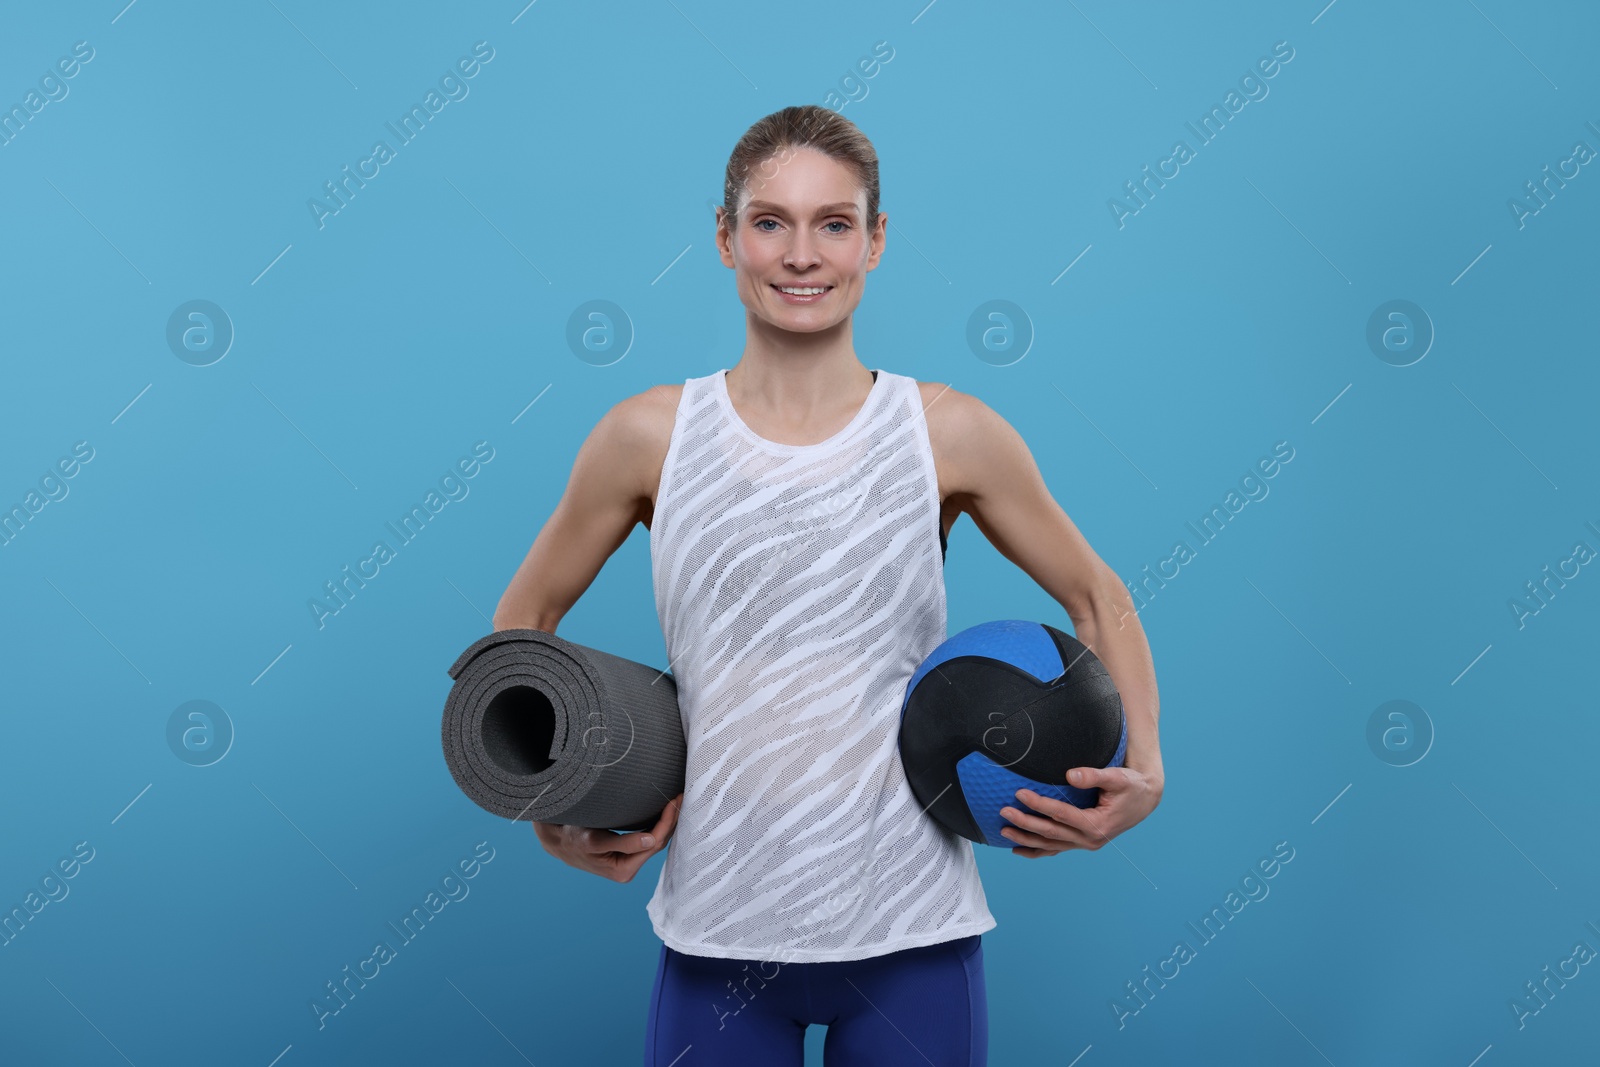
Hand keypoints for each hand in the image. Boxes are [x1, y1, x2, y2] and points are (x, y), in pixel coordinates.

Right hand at [532, 792, 683, 882]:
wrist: (557, 840)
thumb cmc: (573, 839)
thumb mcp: (595, 840)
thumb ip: (624, 842)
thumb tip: (651, 840)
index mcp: (623, 871)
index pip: (654, 843)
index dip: (666, 822)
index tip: (674, 802)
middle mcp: (628, 869)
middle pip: (658, 842)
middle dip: (670, 820)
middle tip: (681, 797)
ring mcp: (628, 862)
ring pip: (655, 840)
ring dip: (667, 822)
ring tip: (677, 802)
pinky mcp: (627, 853)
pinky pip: (648, 839)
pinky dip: (658, 825)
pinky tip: (665, 813)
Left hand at [997, 765, 1161, 858]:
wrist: (1144, 800)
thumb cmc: (1131, 786)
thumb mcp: (1118, 778)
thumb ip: (1094, 776)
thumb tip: (1071, 775)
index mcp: (1098, 824)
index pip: (1062, 815)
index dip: (1039, 804)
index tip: (1019, 793)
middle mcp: (1090, 839)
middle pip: (1051, 833)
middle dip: (1026, 823)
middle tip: (1003, 812)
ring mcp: (1085, 843)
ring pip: (1051, 845)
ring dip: (1027, 839)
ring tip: (1004, 830)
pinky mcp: (1082, 842)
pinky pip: (1056, 849)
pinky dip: (1037, 851)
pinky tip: (1018, 849)